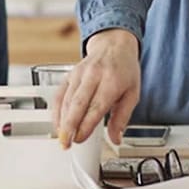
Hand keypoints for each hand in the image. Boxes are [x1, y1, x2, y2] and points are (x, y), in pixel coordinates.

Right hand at [51, 28, 139, 146]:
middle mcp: (93, 76)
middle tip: (66, 143)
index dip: (85, 125)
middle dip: (69, 126)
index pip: (96, 107)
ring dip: (62, 121)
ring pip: (66, 99)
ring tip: (62, 138)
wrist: (114, 45)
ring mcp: (79, 74)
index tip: (80, 139)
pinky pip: (59, 94)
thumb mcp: (132, 94)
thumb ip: (122, 118)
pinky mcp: (69, 74)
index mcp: (112, 81)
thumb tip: (116, 138)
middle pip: (77, 103)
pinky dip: (56, 110)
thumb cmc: (125, 70)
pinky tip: (57, 123)